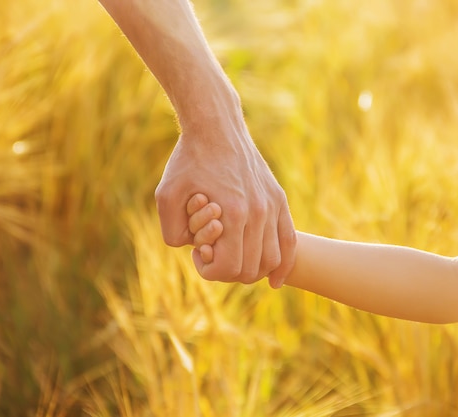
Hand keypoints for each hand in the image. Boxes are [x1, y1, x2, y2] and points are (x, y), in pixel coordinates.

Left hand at [155, 119, 296, 287]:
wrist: (216, 126)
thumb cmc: (188, 160)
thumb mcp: (166, 196)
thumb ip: (173, 234)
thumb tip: (195, 251)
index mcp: (232, 214)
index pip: (228, 268)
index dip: (209, 270)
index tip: (199, 253)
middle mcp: (258, 213)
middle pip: (251, 269)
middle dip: (228, 271)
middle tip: (213, 252)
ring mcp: (272, 206)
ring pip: (272, 260)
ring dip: (253, 270)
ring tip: (235, 256)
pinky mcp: (279, 199)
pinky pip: (291, 241)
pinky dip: (284, 265)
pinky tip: (276, 280)